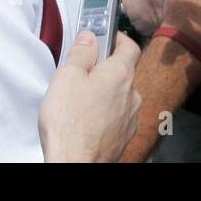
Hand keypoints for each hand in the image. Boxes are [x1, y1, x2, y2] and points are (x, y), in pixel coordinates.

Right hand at [39, 32, 140, 162]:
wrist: (76, 163)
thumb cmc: (70, 123)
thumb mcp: (67, 76)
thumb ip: (81, 53)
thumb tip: (90, 37)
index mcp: (121, 73)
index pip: (130, 45)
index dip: (116, 37)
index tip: (103, 37)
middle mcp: (133, 94)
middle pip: (123, 71)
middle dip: (105, 69)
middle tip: (82, 72)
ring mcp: (131, 117)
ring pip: (120, 96)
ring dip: (105, 93)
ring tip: (80, 101)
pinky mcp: (124, 136)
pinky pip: (117, 116)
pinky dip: (105, 114)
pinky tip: (86, 120)